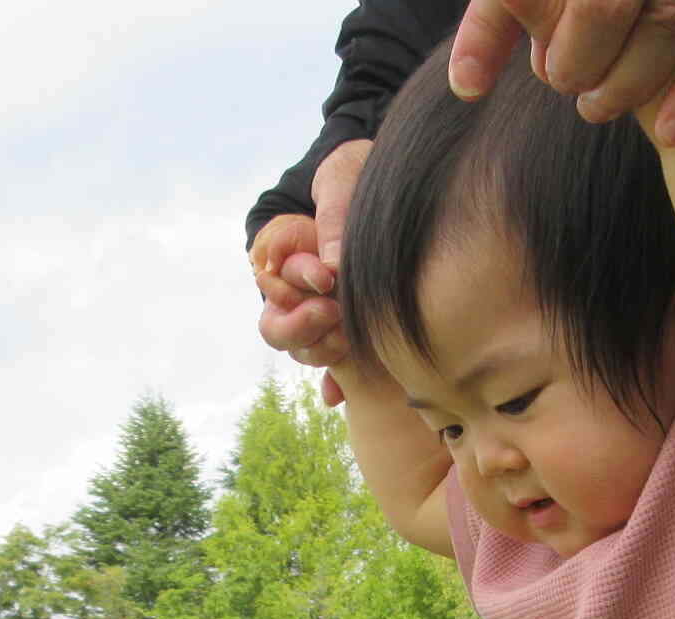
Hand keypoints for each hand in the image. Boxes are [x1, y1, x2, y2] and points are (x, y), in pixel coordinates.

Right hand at [248, 139, 370, 404]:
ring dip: (321, 351)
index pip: (273, 282)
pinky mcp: (353, 329)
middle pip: (277, 327)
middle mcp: (298, 287)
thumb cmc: (362, 169)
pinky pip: (335, 368)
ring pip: (304, 350)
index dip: (292, 285)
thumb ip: (334, 218)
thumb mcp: (342, 178)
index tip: (326, 279)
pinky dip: (335, 383)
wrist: (401, 177)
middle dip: (301, 326)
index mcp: (286, 253)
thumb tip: (333, 270)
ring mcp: (323, 310)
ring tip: (350, 336)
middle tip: (333, 313)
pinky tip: (338, 393)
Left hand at [448, 0, 674, 144]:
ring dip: (626, 85)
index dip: (550, 38)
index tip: (544, 61)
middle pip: (608, 7)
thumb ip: (495, 24)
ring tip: (596, 106)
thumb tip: (466, 88)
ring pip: (667, 27)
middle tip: (568, 81)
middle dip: (579, 61)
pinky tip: (668, 131)